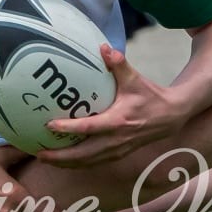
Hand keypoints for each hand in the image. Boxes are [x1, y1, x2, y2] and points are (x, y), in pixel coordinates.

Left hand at [36, 46, 186, 166]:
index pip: (89, 127)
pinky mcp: (119, 154)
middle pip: (84, 154)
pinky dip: (78, 164)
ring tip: (45, 159)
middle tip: (40, 153)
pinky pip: (94, 163)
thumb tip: (103, 47)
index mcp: (118, 121)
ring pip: (88, 162)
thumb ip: (119, 64)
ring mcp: (118, 150)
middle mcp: (116, 140)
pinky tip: (64, 161)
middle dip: (61, 156)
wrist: (171, 116)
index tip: (50, 126)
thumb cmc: (150, 96)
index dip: (69, 128)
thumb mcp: (135, 79)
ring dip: (66, 163)